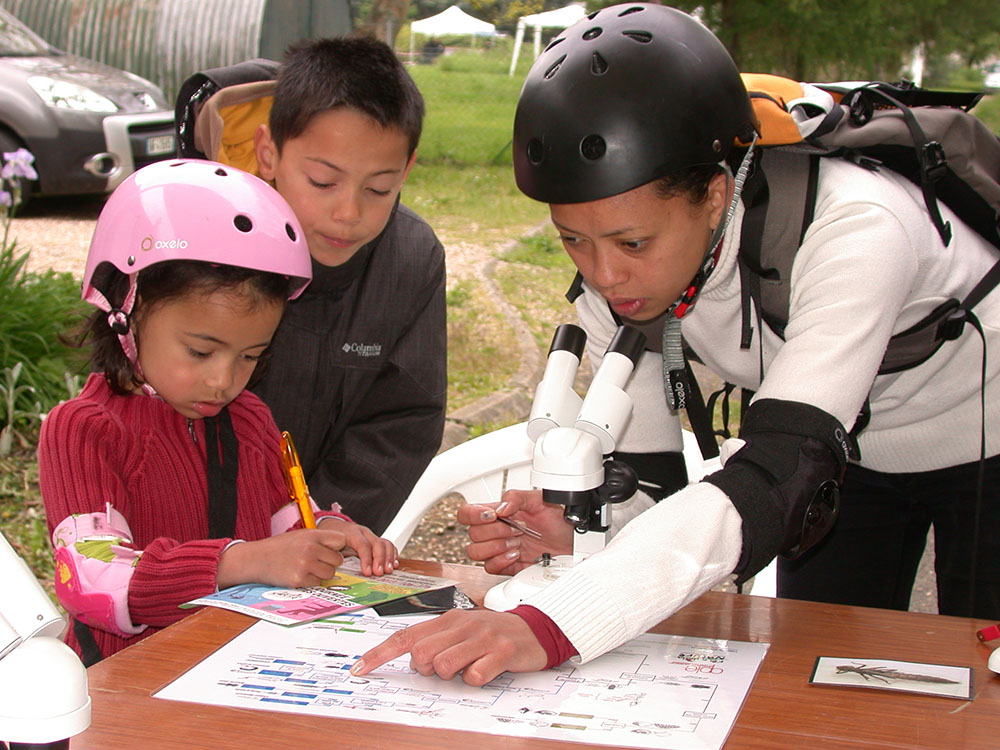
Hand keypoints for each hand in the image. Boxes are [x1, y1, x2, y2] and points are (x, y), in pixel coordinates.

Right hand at [217, 528, 347, 588]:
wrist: (257, 559)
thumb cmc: (280, 547)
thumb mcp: (301, 535)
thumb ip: (320, 540)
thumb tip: (343, 548)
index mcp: (312, 535)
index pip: (341, 540)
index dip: (337, 547)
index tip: (329, 550)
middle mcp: (310, 549)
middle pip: (337, 560)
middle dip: (329, 563)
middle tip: (316, 562)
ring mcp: (305, 565)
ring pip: (329, 574)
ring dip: (321, 574)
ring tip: (307, 568)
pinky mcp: (299, 580)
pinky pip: (317, 584)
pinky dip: (311, 582)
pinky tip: (299, 575)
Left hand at [317, 517, 397, 575]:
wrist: (335, 526)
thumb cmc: (332, 539)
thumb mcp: (331, 546)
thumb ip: (336, 556)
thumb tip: (338, 572)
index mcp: (352, 533)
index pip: (362, 545)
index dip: (366, 559)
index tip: (367, 572)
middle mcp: (364, 533)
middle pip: (377, 543)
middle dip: (380, 560)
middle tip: (379, 573)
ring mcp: (372, 536)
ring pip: (385, 543)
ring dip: (389, 558)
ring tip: (388, 570)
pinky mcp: (376, 540)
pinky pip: (388, 545)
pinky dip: (392, 555)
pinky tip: (393, 564)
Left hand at [350, 609, 546, 685]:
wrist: (534, 629)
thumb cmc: (492, 633)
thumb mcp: (461, 630)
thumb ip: (435, 641)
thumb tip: (413, 660)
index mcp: (447, 619)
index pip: (405, 636)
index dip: (379, 654)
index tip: (359, 669)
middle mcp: (461, 624)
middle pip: (421, 654)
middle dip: (428, 668)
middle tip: (449, 665)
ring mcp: (482, 637)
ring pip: (444, 666)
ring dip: (453, 674)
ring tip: (469, 665)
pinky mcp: (501, 652)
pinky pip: (474, 676)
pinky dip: (477, 679)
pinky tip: (487, 669)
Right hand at [458, 489, 572, 574]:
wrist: (573, 542)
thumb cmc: (557, 520)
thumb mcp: (540, 500)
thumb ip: (516, 497)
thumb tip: (501, 508)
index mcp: (497, 512)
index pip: (467, 513)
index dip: (473, 515)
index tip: (492, 515)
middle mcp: (495, 531)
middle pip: (472, 534)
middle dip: (496, 531)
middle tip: (517, 529)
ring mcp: (499, 550)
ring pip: (476, 552)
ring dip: (496, 547)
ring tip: (516, 543)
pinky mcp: (506, 566)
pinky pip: (489, 568)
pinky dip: (502, 561)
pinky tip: (516, 555)